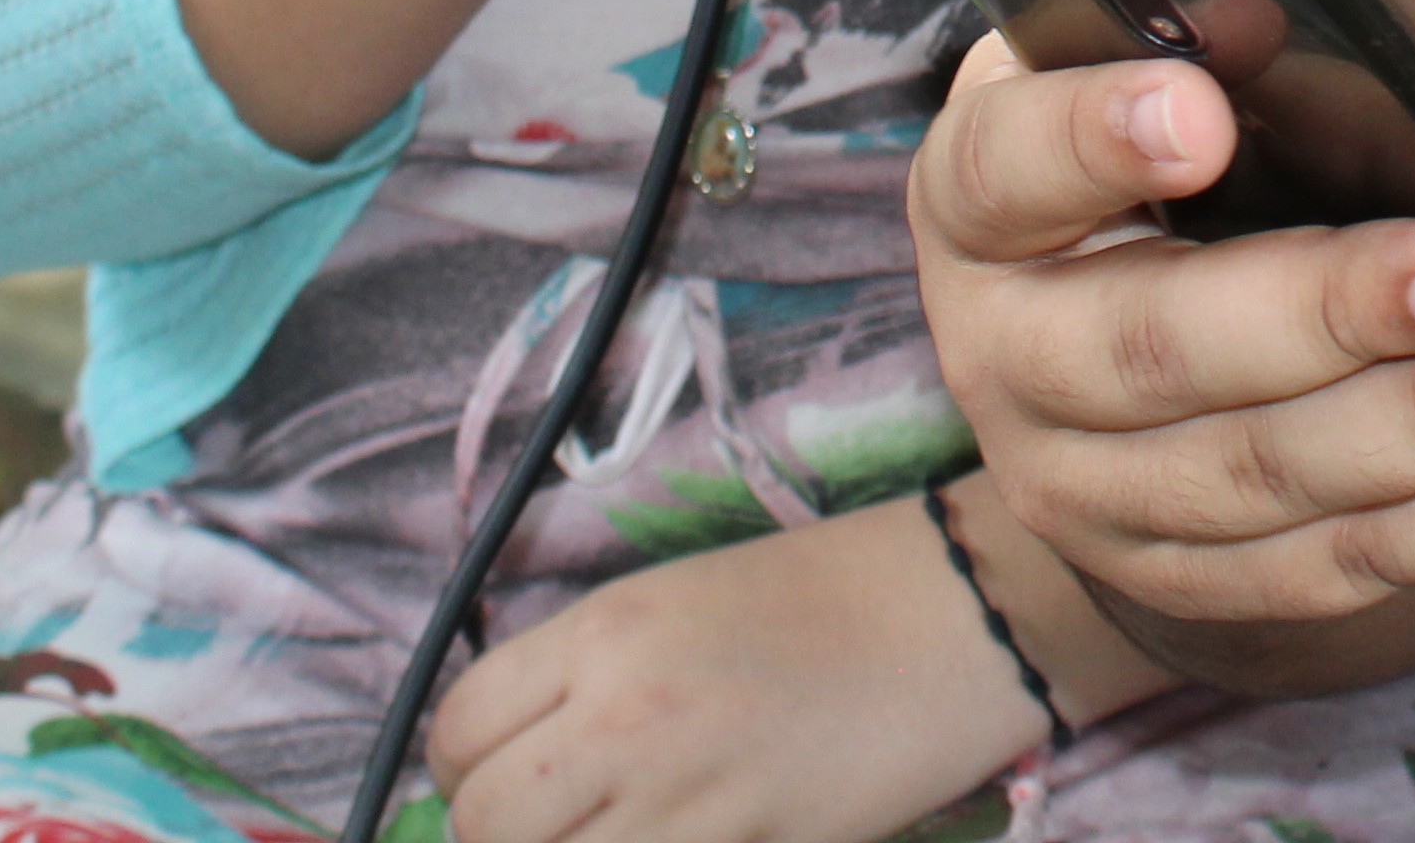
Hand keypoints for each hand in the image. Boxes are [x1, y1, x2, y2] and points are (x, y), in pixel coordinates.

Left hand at [425, 488, 1060, 842]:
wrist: (956, 613)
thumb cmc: (820, 597)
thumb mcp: (675, 603)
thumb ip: (583, 676)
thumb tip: (509, 763)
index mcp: (604, 632)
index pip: (458, 731)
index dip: (458, 770)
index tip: (495, 779)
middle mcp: (625, 715)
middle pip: (486, 820)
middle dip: (498, 833)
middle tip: (552, 822)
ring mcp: (685, 794)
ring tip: (614, 832)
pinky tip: (674, 839)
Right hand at [911, 36, 1414, 661]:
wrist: (1139, 312)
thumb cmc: (1174, 137)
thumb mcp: (1155, 60)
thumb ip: (1201, 31)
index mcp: (982, 202)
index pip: (1008, 168)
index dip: (1093, 140)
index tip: (1201, 112)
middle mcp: (1009, 362)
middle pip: (1158, 353)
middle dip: (1333, 315)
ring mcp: (1093, 493)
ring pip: (1265, 478)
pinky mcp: (1196, 578)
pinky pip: (1342, 564)